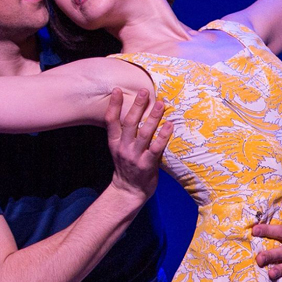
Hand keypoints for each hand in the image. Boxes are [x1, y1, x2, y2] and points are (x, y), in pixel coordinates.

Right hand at [105, 88, 172, 202]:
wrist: (128, 191)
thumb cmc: (126, 166)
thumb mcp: (119, 149)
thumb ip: (124, 133)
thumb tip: (135, 111)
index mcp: (114, 142)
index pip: (111, 121)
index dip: (114, 105)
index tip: (117, 90)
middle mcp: (123, 148)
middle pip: (129, 123)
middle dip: (137, 106)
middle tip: (144, 91)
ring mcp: (135, 156)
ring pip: (144, 133)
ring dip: (153, 117)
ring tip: (161, 103)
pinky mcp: (147, 164)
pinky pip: (156, 147)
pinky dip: (163, 135)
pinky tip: (169, 124)